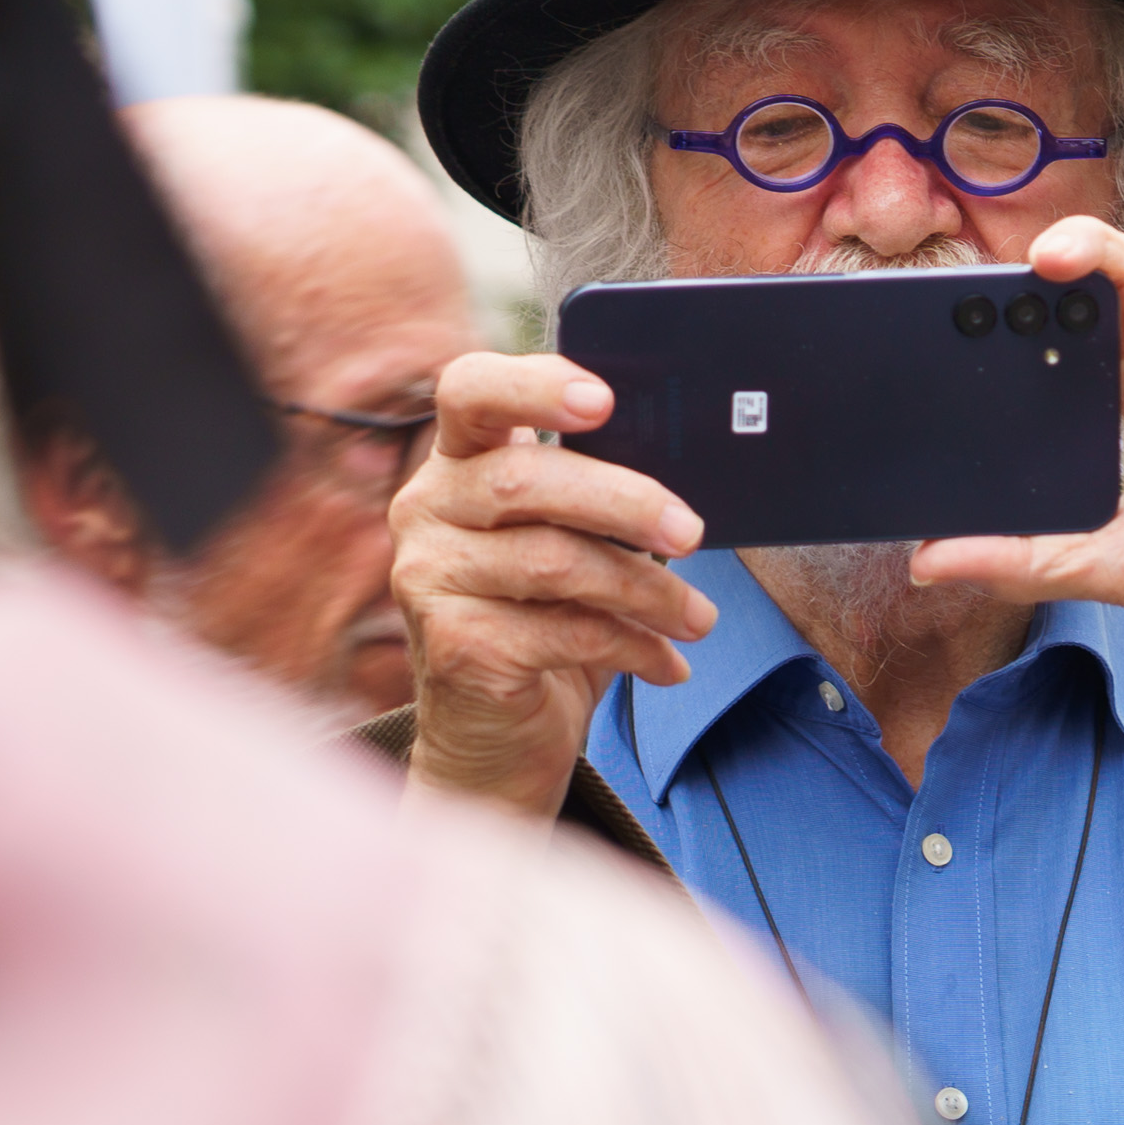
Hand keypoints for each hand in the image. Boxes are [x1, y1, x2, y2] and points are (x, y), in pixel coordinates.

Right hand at [390, 350, 719, 815]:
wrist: (499, 738)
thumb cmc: (546, 623)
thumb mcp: (570, 546)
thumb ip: (597, 500)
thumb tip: (684, 484)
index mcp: (456, 462)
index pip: (470, 391)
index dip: (533, 386)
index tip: (603, 400)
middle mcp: (425, 509)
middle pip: (525, 477)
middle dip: (626, 501)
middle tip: (692, 532)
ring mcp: (427, 578)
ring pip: (555, 560)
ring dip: (647, 590)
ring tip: (698, 617)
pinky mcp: (453, 645)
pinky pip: (565, 630)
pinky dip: (633, 646)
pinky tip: (667, 662)